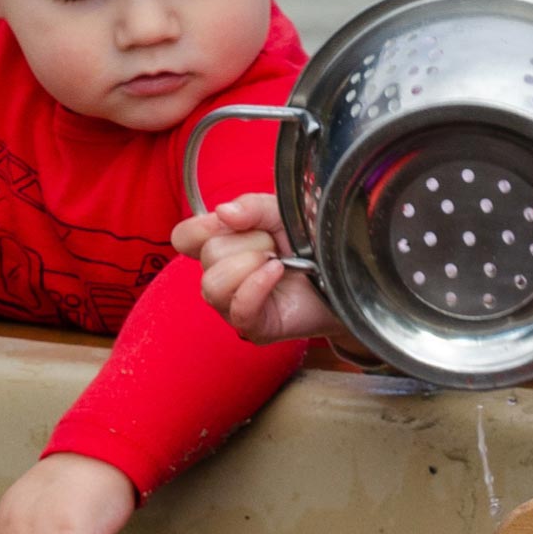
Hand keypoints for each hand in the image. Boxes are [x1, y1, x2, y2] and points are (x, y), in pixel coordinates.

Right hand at [172, 195, 343, 343]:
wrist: (348, 274)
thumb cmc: (313, 244)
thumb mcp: (283, 211)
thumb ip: (253, 206)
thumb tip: (222, 212)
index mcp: (223, 244)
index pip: (184, 237)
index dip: (202, 226)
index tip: (233, 221)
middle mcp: (222, 275)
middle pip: (208, 255)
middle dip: (249, 242)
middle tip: (276, 245)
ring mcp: (234, 304)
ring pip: (213, 286)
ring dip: (250, 265)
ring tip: (278, 261)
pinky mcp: (255, 327)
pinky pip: (239, 309)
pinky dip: (257, 285)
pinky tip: (278, 272)